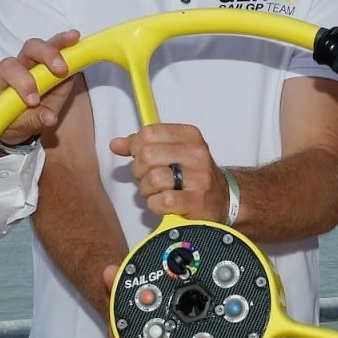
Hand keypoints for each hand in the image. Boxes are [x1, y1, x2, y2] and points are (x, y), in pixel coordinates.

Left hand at [0, 30, 79, 144]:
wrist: (18, 120)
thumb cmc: (13, 120)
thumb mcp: (20, 125)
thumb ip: (34, 120)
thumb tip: (50, 118)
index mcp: (4, 78)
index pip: (9, 69)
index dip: (22, 81)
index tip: (34, 101)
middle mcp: (21, 65)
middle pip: (30, 49)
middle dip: (45, 55)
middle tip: (60, 70)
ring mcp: (39, 63)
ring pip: (46, 45)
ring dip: (60, 42)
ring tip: (74, 38)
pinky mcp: (55, 66)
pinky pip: (63, 53)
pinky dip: (72, 48)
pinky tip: (81, 43)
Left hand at [111, 123, 228, 221]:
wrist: (221, 198)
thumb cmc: (191, 173)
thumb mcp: (171, 151)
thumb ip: (142, 145)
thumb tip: (116, 144)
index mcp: (189, 135)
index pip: (149, 133)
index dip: (136, 147)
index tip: (140, 157)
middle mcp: (196, 153)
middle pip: (147, 155)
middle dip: (139, 170)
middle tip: (147, 177)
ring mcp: (199, 177)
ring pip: (153, 178)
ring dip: (146, 190)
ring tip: (156, 191)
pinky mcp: (197, 200)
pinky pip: (162, 201)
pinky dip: (155, 205)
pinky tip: (162, 204)